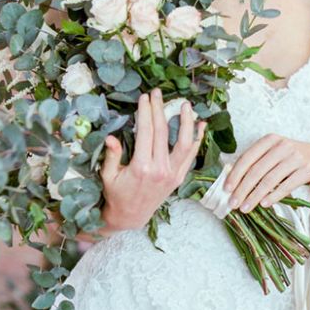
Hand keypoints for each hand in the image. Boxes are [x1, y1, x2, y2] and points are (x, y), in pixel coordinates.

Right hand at [100, 87, 205, 230]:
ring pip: (185, 143)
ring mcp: (172, 174)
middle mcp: (160, 170)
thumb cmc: (116, 194)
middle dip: (160, 109)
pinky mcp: (179, 178)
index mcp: (141, 167)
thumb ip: (112, 156)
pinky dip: (197, 139)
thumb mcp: (108, 176)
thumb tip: (110, 137)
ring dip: (186, 122)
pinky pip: (191, 156)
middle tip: (158, 93)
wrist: (131, 216)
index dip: (146, 112)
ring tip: (185, 105)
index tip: (144, 97)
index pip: (146, 132)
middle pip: (163, 132)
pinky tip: (201, 125)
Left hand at [224, 134, 309, 212]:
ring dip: (255, 196)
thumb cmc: (293, 158)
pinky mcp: (307, 169)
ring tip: (245, 208)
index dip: (235, 174)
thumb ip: (257, 162)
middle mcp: (282, 145)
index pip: (247, 157)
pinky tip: (264, 205)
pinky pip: (286, 186)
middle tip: (233, 203)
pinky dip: (274, 196)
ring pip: (269, 180)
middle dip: (242, 189)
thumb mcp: (275, 153)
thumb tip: (233, 180)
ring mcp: (296, 157)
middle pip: (256, 170)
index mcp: (269, 140)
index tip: (226, 189)